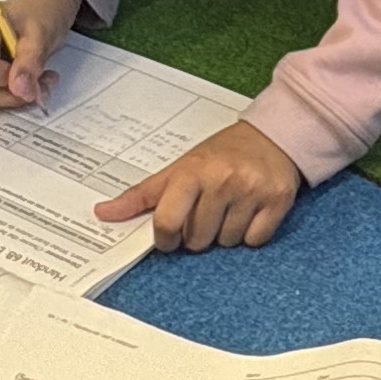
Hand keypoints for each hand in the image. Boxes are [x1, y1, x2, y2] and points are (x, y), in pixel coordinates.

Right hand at [0, 0, 82, 107]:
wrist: (38, 9)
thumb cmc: (39, 14)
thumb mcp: (42, 35)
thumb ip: (29, 62)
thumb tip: (20, 90)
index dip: (10, 83)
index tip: (38, 82)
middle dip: (12, 94)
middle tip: (42, 87)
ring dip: (11, 96)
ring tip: (38, 82)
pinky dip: (6, 93)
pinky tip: (25, 81)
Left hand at [98, 114, 303, 251]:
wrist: (273, 136)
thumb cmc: (220, 155)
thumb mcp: (179, 168)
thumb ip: (141, 195)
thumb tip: (103, 213)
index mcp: (192, 172)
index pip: (167, 222)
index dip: (165, 238)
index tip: (169, 236)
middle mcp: (222, 180)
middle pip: (198, 240)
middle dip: (199, 233)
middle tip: (207, 211)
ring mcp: (252, 191)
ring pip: (227, 242)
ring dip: (226, 233)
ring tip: (230, 208)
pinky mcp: (277, 201)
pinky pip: (254, 240)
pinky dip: (250, 234)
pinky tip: (250, 212)